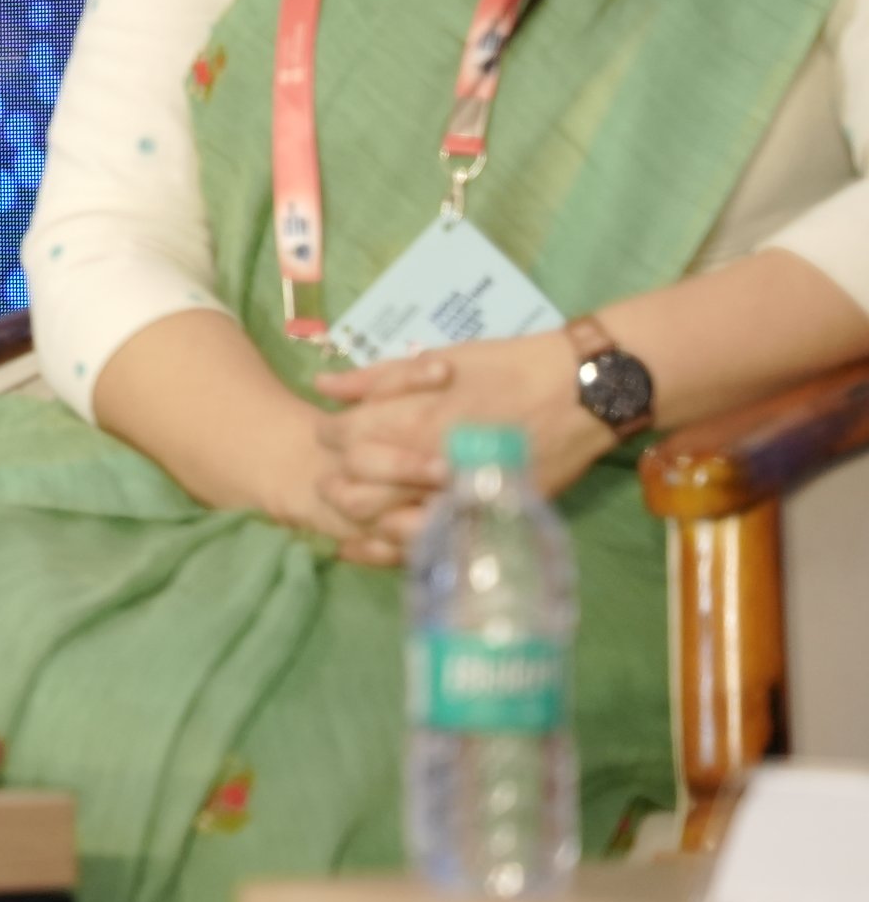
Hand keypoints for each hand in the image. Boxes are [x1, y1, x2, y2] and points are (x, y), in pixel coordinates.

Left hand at [303, 335, 608, 561]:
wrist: (579, 393)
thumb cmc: (506, 368)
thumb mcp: (436, 359)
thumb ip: (375, 378)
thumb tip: (323, 385)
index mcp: (408, 422)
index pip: (340, 440)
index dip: (329, 436)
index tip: (334, 434)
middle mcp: (425, 465)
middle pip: (354, 493)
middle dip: (338, 484)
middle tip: (338, 478)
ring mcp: (458, 497)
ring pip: (390, 526)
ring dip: (372, 518)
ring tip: (371, 504)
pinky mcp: (489, 517)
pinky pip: (438, 542)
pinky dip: (414, 538)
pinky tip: (406, 526)